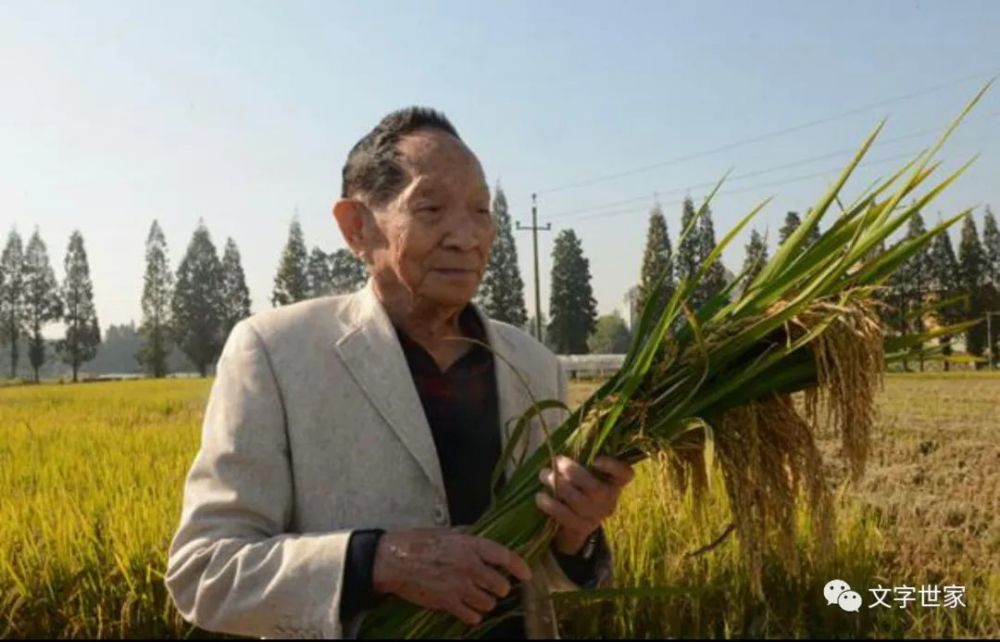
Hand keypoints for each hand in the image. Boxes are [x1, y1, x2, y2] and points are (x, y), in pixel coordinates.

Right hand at [371, 528, 531, 625]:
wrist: (394, 559)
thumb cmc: (418, 542)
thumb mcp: (448, 532)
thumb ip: (468, 538)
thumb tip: (484, 542)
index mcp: (471, 545)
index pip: (505, 556)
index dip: (519, 566)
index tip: (527, 574)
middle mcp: (470, 566)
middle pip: (501, 585)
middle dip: (500, 587)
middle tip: (493, 586)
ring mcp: (459, 586)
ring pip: (489, 603)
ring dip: (486, 601)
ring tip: (477, 596)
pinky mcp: (448, 603)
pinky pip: (472, 616)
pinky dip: (472, 614)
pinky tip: (466, 607)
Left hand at [535, 455, 634, 554]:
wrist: (576, 524)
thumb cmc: (581, 487)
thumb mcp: (588, 474)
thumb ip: (584, 458)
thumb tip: (574, 433)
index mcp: (615, 483)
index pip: (625, 474)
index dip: (613, 466)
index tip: (596, 458)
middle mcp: (609, 500)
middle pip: (595, 487)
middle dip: (572, 471)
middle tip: (556, 460)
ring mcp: (595, 516)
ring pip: (576, 499)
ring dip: (556, 483)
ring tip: (543, 474)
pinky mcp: (579, 527)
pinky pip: (563, 514)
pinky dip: (549, 504)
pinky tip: (540, 496)